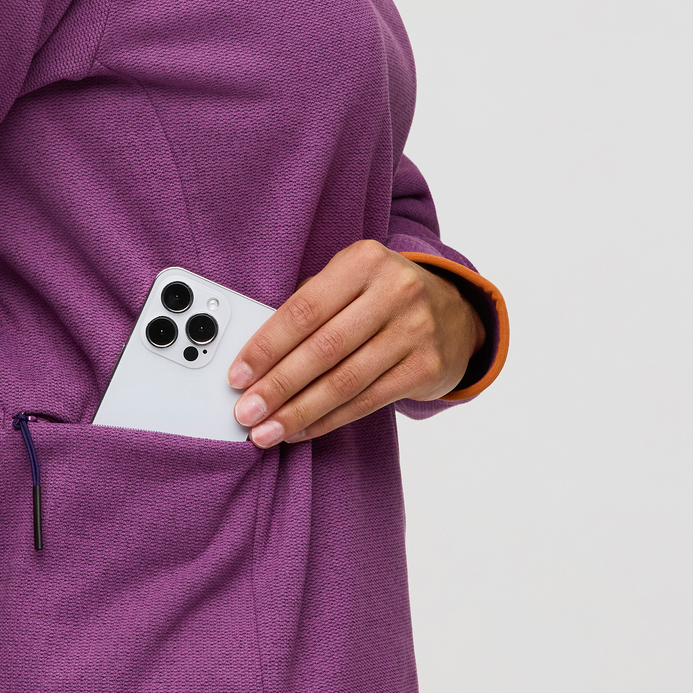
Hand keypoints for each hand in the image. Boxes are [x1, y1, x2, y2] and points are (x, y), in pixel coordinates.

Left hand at [227, 241, 485, 446]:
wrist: (455, 312)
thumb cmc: (381, 298)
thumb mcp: (348, 282)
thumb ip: (307, 309)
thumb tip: (254, 361)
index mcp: (363, 261)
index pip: (303, 311)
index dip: (265, 348)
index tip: (237, 376)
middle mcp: (395, 291)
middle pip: (322, 349)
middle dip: (277, 386)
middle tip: (246, 412)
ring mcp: (415, 330)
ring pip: (344, 381)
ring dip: (298, 411)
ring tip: (266, 431)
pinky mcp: (426, 366)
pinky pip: (366, 401)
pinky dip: (327, 420)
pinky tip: (300, 430)